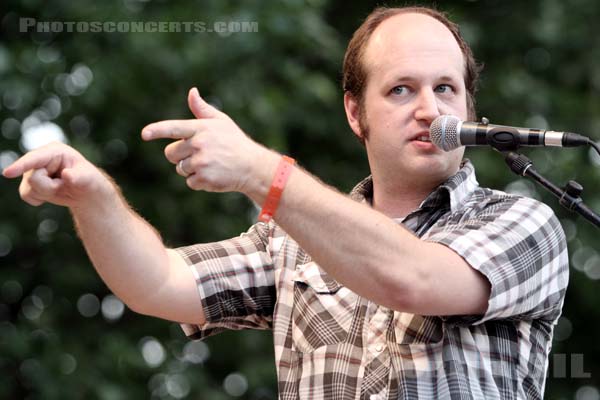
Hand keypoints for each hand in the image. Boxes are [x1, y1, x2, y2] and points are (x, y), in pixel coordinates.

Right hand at [2, 142, 112, 207]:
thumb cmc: (89, 182)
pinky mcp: (28, 181)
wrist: (85, 192)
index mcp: (55, 151)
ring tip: (59, 188)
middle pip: (32, 179)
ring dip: (46, 194)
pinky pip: (27, 196)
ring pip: (28, 189)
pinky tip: (52, 192)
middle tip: (65, 186)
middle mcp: (40, 158)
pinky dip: (40, 199)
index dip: (21, 166)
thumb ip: (78, 177)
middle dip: (49, 188)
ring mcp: (32, 169)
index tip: (7, 173)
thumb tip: (67, 175)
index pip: (34, 159)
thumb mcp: (88, 179)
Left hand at [142, 88, 272, 193]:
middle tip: (198, 155)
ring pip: (180, 169)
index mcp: (201, 128)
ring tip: (210, 165)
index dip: (157, 130)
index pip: (174, 128)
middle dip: (179, 156)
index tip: (144, 134)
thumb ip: (202, 109)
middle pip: (170, 154)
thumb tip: (192, 91)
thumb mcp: (221, 122)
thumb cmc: (235, 142)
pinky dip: (199, 182)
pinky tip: (214, 175)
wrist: (252, 167)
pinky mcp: (204, 178)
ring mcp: (201, 162)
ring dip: (191, 169)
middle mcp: (199, 144)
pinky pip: (190, 182)